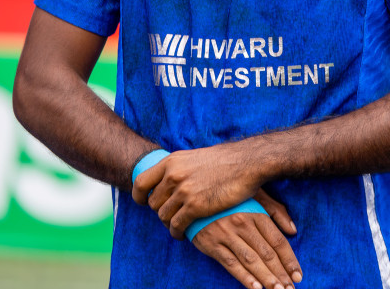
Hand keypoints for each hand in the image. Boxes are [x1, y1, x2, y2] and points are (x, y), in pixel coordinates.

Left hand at [133, 142, 266, 239]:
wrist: (250, 162)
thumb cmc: (228, 159)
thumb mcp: (197, 156)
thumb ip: (181, 167)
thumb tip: (171, 177)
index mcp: (172, 161)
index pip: (141, 182)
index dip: (139, 196)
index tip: (144, 201)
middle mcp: (174, 176)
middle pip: (153, 202)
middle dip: (161, 210)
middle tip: (172, 214)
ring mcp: (184, 192)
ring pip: (163, 216)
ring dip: (170, 223)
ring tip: (178, 225)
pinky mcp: (195, 207)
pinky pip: (176, 226)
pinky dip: (177, 232)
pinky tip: (183, 233)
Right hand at [189, 190, 301, 288]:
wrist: (197, 199)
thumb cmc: (231, 200)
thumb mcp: (256, 197)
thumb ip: (276, 212)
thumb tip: (293, 230)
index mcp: (257, 213)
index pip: (278, 241)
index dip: (290, 260)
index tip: (298, 275)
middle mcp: (244, 224)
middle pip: (267, 253)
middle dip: (281, 273)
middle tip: (291, 288)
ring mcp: (227, 235)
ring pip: (251, 260)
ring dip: (266, 278)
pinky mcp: (212, 244)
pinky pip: (230, 263)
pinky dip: (244, 276)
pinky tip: (256, 287)